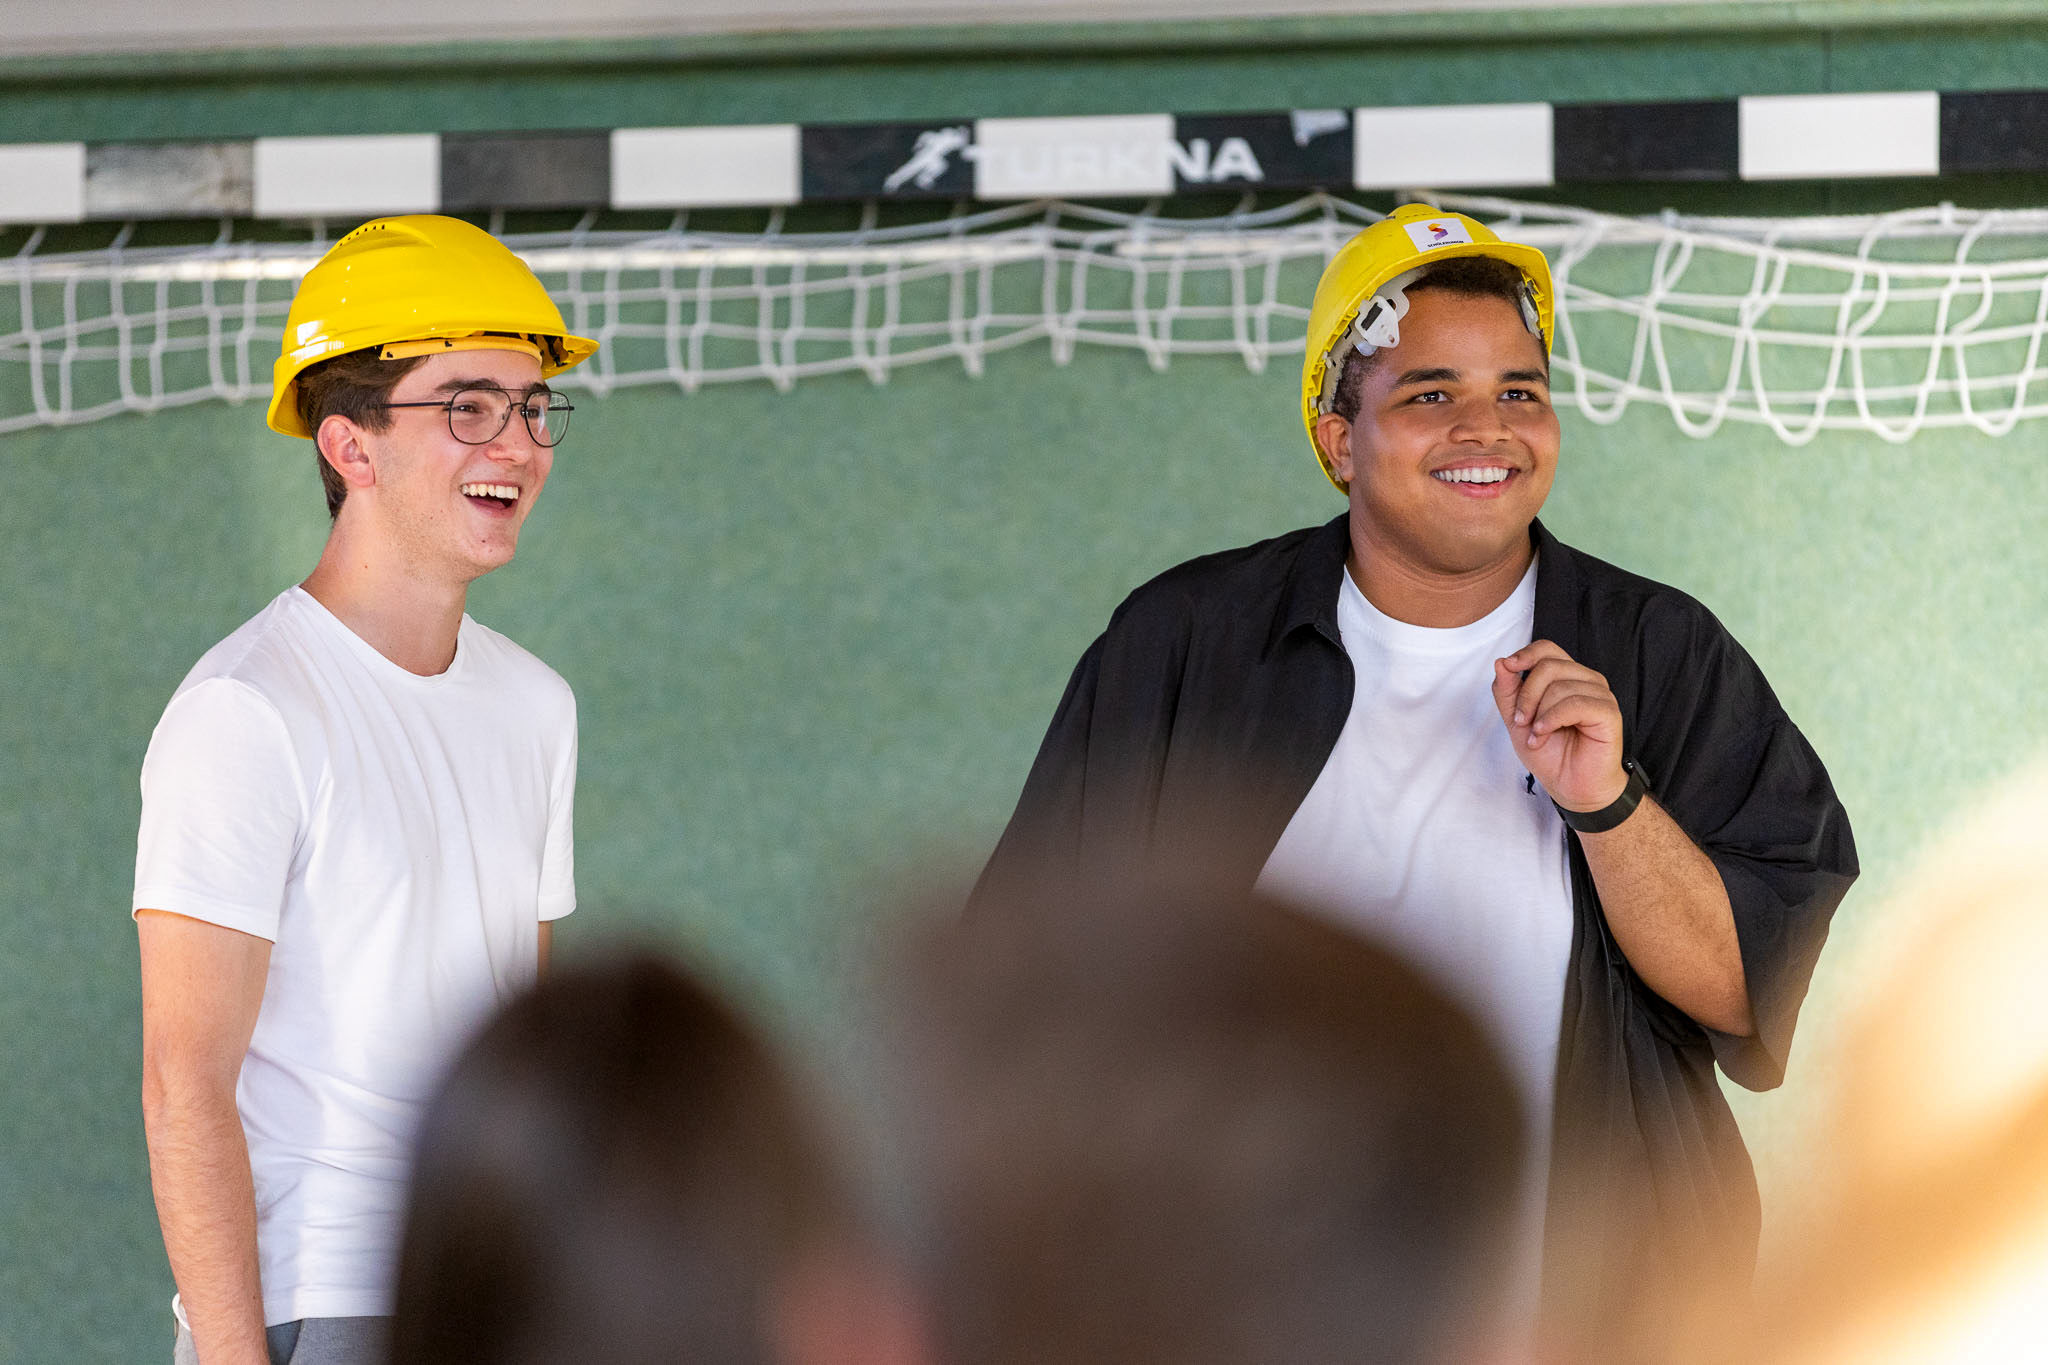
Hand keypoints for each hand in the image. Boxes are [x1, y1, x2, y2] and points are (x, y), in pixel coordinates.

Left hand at [1492, 640, 1627, 812]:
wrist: (1570, 785)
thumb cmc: (1550, 753)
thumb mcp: (1517, 720)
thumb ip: (1507, 691)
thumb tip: (1501, 662)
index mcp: (1566, 676)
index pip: (1546, 648)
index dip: (1525, 654)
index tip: (1507, 668)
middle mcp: (1585, 680)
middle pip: (1548, 665)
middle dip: (1526, 694)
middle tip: (1521, 721)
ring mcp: (1600, 694)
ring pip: (1559, 686)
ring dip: (1539, 714)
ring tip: (1537, 736)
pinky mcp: (1608, 712)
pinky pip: (1575, 703)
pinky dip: (1552, 719)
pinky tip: (1545, 734)